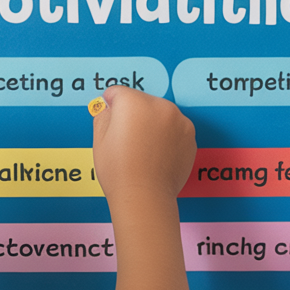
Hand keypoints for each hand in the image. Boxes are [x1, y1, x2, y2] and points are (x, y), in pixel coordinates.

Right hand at [92, 86, 195, 204]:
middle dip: (133, 115)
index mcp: (134, 103)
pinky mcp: (190, 136)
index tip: (110, 119)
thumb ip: (102, 115)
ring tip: (142, 150)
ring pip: (160, 114)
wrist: (145, 196)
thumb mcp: (99, 139)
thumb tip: (108, 107)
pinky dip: (167, 137)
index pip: (118, 93)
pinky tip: (156, 155)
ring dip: (152, 124)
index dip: (110, 106)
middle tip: (126, 140)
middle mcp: (160, 106)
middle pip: (142, 102)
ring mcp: (179, 121)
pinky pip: (174, 129)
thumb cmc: (120, 171)